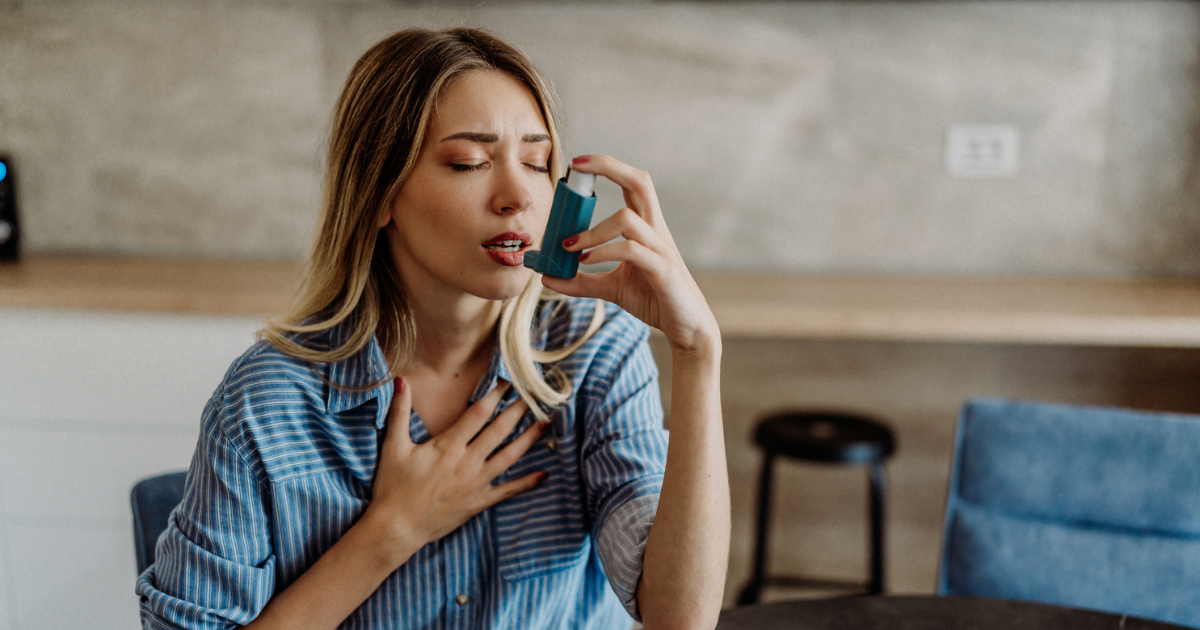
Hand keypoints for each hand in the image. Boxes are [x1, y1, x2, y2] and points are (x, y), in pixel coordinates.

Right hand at [363, 378, 546, 564]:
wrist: (397, 529)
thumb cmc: (392, 487)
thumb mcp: (393, 446)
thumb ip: (399, 412)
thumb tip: (401, 380)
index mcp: (448, 446)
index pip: (479, 413)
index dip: (496, 394)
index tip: (509, 381)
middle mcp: (467, 462)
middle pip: (500, 430)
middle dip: (519, 410)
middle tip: (535, 394)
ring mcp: (476, 483)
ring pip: (510, 456)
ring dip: (529, 439)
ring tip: (546, 424)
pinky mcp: (479, 502)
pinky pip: (508, 491)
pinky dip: (527, 483)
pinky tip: (544, 474)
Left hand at [541, 155, 719, 355]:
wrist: (686, 327)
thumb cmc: (655, 300)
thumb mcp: (612, 289)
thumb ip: (582, 281)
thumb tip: (547, 277)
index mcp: (647, 227)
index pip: (632, 184)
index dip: (608, 166)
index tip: (578, 163)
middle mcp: (656, 231)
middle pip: (640, 183)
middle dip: (609, 167)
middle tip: (577, 167)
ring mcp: (661, 249)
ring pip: (628, 219)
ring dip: (592, 230)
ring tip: (569, 246)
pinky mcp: (663, 271)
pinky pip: (631, 251)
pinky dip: (604, 252)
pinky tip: (585, 261)